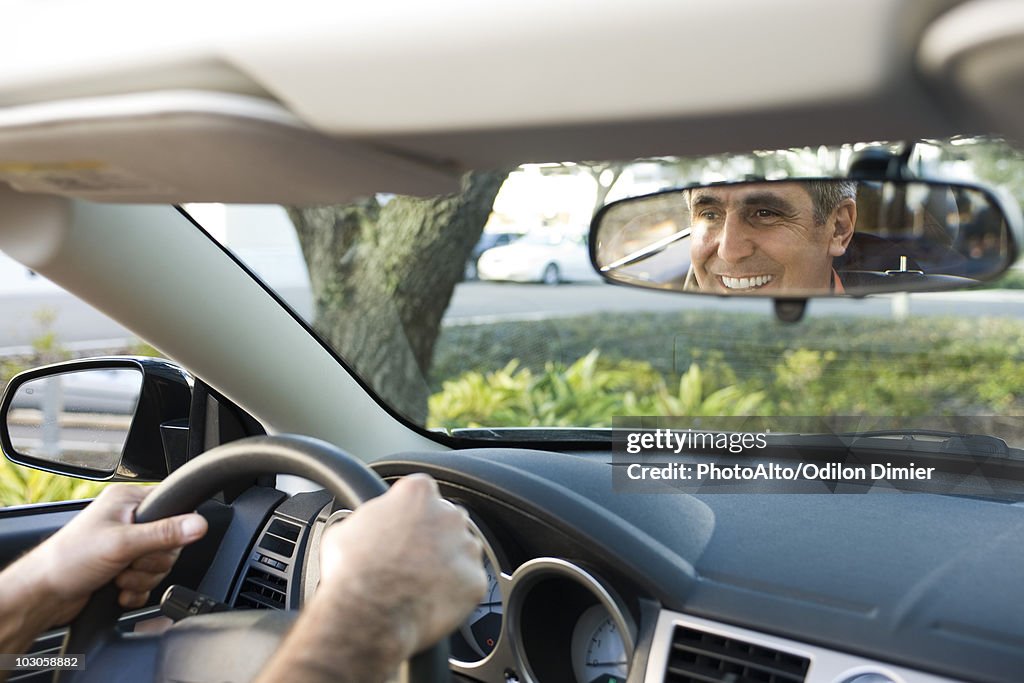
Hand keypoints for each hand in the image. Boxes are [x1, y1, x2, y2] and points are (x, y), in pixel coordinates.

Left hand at [22, 484, 207, 625]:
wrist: (43, 595)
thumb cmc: (68, 560)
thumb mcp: (122, 543)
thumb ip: (165, 534)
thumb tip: (199, 524)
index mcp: (129, 501)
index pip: (174, 509)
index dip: (172, 531)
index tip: (154, 544)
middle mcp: (129, 521)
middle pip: (170, 543)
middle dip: (150, 563)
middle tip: (128, 564)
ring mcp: (127, 546)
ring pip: (160, 566)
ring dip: (141, 579)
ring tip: (117, 578)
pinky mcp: (124, 569)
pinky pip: (149, 583)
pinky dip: (136, 592)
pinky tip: (119, 591)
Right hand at [317, 473, 486, 659]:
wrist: (366, 615)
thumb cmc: (351, 572)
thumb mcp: (345, 530)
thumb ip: (369, 519)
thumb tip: (365, 525)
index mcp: (417, 493)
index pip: (422, 492)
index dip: (411, 513)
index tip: (404, 527)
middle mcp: (448, 514)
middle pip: (446, 519)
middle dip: (433, 537)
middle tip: (411, 559)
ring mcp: (465, 547)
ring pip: (462, 550)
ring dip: (446, 563)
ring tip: (419, 584)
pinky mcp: (475, 579)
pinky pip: (468, 582)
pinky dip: (454, 592)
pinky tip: (431, 600)